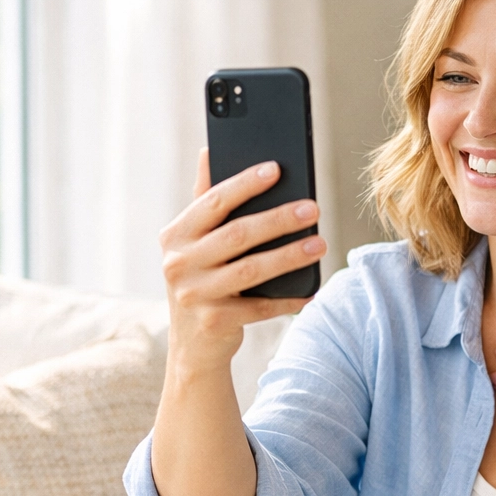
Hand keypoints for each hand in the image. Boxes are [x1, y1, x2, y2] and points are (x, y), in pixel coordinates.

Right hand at [159, 148, 325, 369]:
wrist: (193, 345)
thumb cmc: (202, 281)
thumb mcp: (194, 243)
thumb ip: (204, 201)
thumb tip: (209, 150)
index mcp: (175, 235)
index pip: (213, 202)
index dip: (245, 183)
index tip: (277, 169)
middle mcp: (178, 263)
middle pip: (237, 234)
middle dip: (278, 219)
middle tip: (312, 208)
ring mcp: (194, 295)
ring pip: (251, 269)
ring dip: (289, 256)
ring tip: (320, 243)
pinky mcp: (215, 322)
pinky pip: (260, 307)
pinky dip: (288, 299)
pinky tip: (311, 290)